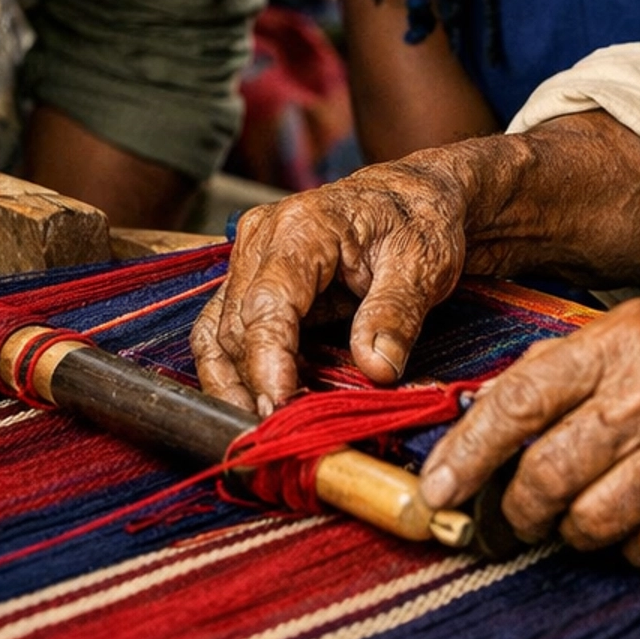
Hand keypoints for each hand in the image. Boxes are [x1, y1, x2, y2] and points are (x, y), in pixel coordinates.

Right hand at [191, 148, 491, 412]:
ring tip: (258, 435)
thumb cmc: (418, 222)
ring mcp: (251, 259)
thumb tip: (376, 368)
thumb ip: (395, 314)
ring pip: (216, 334)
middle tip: (275, 440)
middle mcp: (261, 239)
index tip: (278, 411)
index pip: (267, 305)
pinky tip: (260, 405)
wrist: (412, 198)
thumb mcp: (422, 265)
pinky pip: (226, 332)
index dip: (268, 364)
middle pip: (234, 326)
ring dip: (230, 387)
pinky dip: (236, 373)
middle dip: (248, 387)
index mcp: (302, 228)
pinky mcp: (252, 280)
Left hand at [420, 273, 639, 568]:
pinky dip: (631, 551)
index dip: (466, 456)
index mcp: (617, 342)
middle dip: (516, 509)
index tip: (436, 492)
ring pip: (593, 522)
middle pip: (547, 475)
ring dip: (571, 532)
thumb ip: (565, 367)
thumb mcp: (635, 321)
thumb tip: (487, 418)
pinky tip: (636, 528)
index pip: (517, 404)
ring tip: (578, 518)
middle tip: (514, 514)